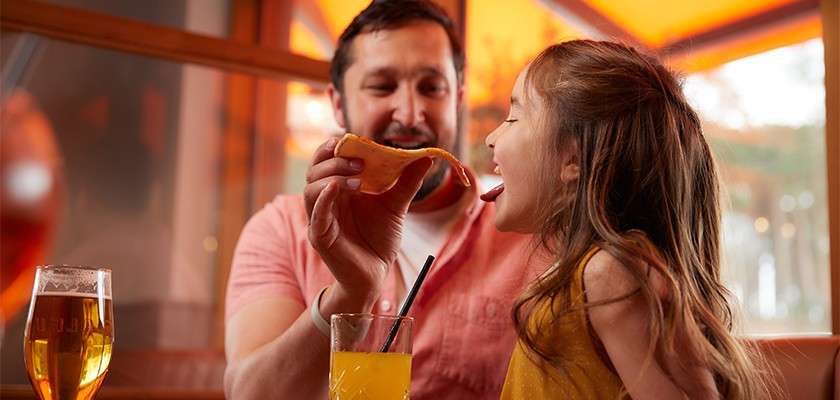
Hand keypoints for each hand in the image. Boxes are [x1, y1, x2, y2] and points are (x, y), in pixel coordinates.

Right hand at [304, 137, 431, 302]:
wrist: (376, 275)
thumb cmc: (380, 241)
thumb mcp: (396, 206)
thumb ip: (407, 182)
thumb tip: (426, 156)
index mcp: (339, 189)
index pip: (327, 159)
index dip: (336, 145)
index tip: (355, 138)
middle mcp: (325, 200)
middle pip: (315, 169)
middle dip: (334, 158)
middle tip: (359, 159)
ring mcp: (320, 218)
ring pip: (311, 188)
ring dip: (331, 176)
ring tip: (356, 177)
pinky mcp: (320, 236)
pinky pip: (316, 213)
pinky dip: (324, 198)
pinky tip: (336, 187)